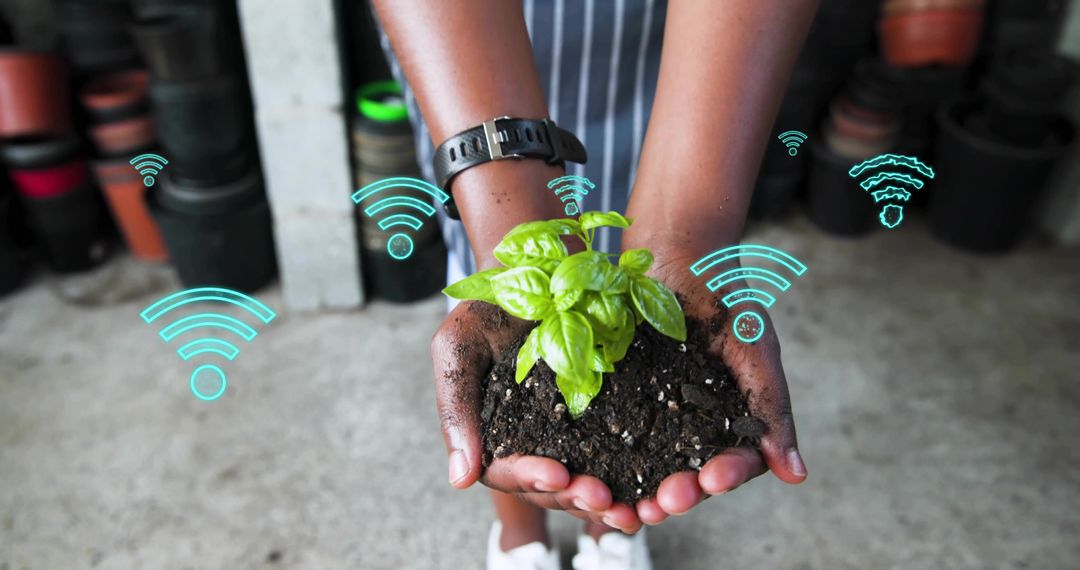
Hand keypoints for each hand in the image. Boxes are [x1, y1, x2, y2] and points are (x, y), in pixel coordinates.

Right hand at [430, 300, 643, 532]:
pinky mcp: (609, 416)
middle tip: (602, 497)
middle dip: (575, 496)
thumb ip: (455, 410)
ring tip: (631, 506)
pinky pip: (624, 455)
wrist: (533, 273)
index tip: (556, 474)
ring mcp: (573, 433)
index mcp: (494, 437)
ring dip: (609, 499)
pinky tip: (655, 488)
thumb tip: (460, 481)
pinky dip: (637, 476)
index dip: (531, 478)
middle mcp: (534, 444)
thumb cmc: (483, 309)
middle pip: (553, 488)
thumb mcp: (456, 349)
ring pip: (588, 483)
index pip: (508, 472)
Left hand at [620, 243, 807, 524]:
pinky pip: (607, 435)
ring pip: (645, 466)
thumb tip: (796, 477)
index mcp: (729, 419)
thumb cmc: (725, 296)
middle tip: (667, 503)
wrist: (675, 254)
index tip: (714, 480)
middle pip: (687, 474)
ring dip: (639, 490)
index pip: (733, 462)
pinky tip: (592, 473)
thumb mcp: (754, 349)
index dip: (725, 476)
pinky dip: (601, 459)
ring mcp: (650, 413)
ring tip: (630, 506)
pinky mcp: (615, 398)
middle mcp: (690, 425)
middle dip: (679, 493)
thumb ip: (771, 407)